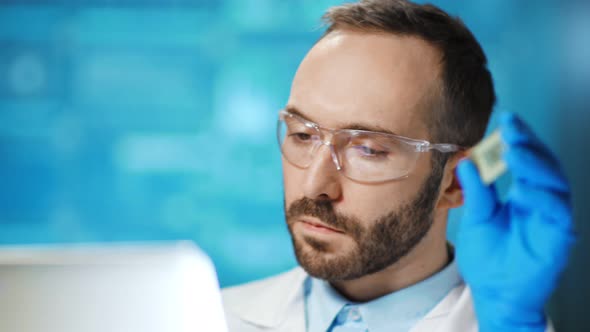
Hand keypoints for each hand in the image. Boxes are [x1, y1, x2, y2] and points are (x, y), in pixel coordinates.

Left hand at [455, 113, 575, 331]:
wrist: (494, 293)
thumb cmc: (489, 257)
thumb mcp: (477, 219)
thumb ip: (476, 193)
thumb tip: (465, 162)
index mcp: (524, 194)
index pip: (527, 160)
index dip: (520, 138)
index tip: (507, 119)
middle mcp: (542, 202)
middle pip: (544, 165)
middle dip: (530, 144)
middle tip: (512, 128)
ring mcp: (552, 218)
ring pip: (555, 183)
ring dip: (536, 165)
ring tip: (515, 151)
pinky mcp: (558, 237)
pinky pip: (557, 212)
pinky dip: (542, 197)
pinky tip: (523, 188)